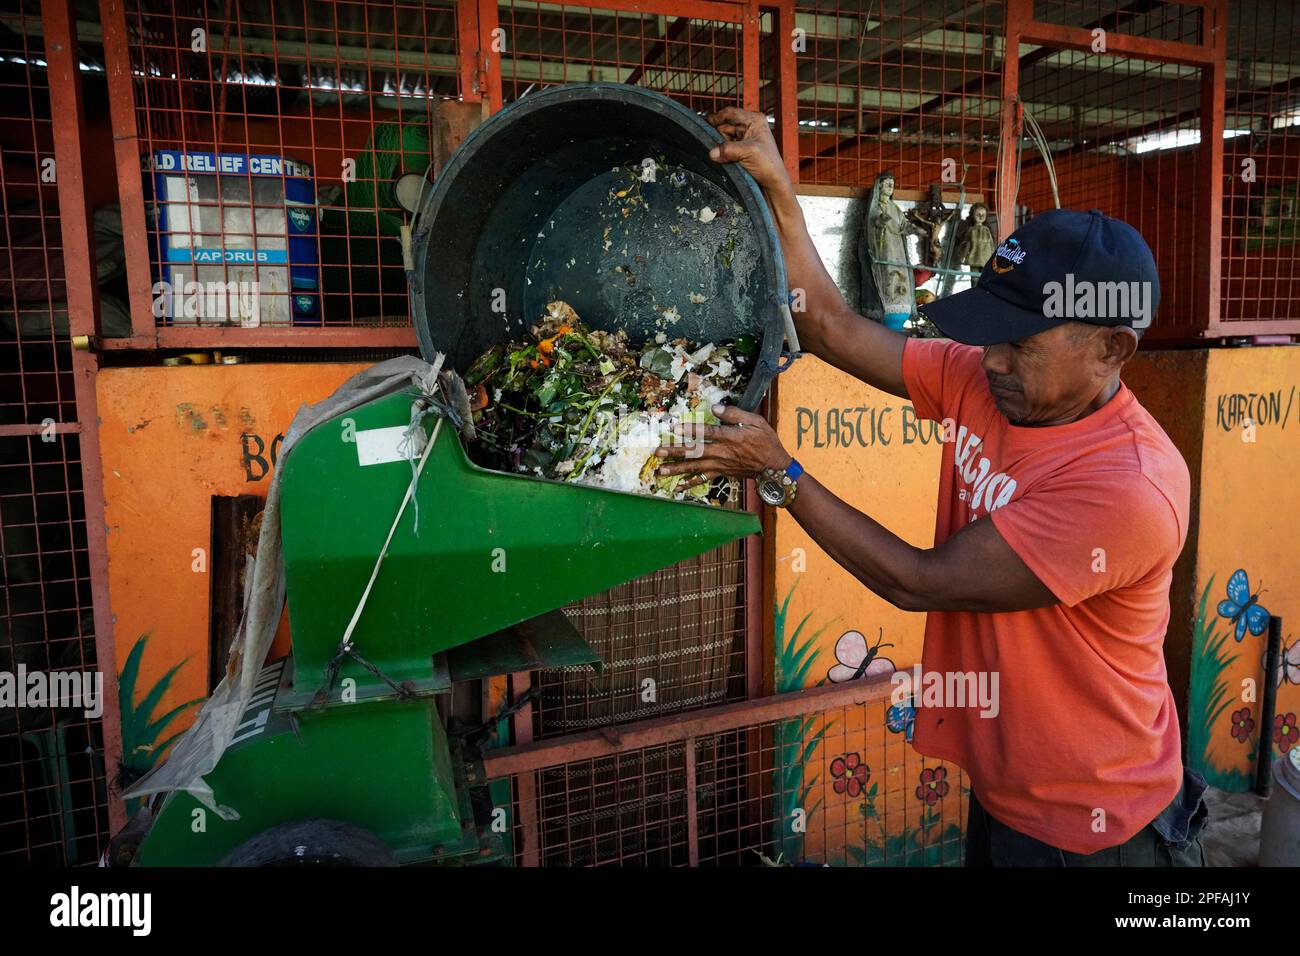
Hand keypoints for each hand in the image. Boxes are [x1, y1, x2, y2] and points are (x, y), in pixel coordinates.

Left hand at [655, 404, 791, 480]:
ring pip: (695, 467)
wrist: (774, 467)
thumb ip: (735, 414)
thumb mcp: (756, 422)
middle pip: (695, 452)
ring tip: (660, 470)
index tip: (675, 428)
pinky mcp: (721, 473)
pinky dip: (689, 484)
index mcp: (730, 437)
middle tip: (658, 452)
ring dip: (676, 469)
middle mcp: (722, 452)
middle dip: (675, 452)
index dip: (691, 430)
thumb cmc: (766, 441)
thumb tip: (715, 408)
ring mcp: (720, 465)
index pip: (707, 433)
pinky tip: (677, 487)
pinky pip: (703, 479)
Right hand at [706, 107, 791, 196]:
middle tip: (713, 145)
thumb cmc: (769, 165)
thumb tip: (712, 151)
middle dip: (718, 136)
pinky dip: (722, 152)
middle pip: (724, 125)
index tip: (703, 124)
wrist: (773, 183)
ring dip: (720, 146)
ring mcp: (744, 138)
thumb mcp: (748, 152)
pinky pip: (725, 147)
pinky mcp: (740, 149)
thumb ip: (728, 150)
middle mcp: (748, 126)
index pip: (730, 113)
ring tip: (723, 155)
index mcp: (754, 120)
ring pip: (723, 137)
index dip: (716, 118)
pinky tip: (723, 158)